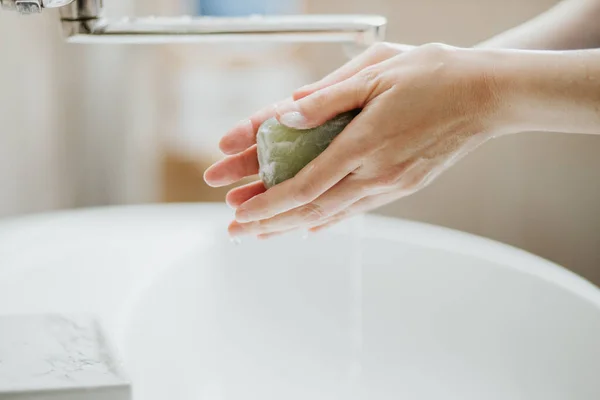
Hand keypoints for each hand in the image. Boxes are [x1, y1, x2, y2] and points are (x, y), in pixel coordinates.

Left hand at [205, 43, 505, 237]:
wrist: (487, 95)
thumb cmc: (434, 75)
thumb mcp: (377, 71)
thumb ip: (327, 98)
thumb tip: (285, 116)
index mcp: (365, 144)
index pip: (305, 185)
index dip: (268, 203)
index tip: (240, 214)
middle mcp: (376, 174)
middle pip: (311, 209)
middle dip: (268, 222)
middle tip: (236, 232)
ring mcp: (391, 184)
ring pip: (332, 214)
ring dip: (292, 225)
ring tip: (262, 234)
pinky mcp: (402, 185)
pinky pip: (357, 209)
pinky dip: (328, 219)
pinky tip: (311, 226)